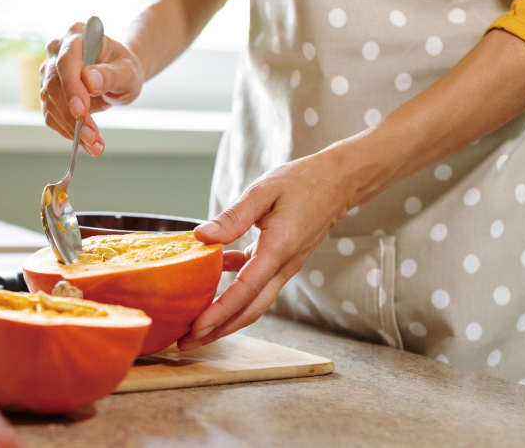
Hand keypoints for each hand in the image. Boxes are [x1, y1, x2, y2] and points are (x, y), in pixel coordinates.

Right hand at [40, 22, 144, 155]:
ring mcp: (49, 72)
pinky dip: (67, 131)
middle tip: (91, 136)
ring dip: (71, 128)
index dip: (71, 87)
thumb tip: (89, 80)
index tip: (80, 111)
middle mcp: (57, 51)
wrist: (118, 75)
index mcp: (76, 35)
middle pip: (54, 85)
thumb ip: (110, 74)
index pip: (66, 61)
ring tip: (94, 143)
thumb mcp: (127, 71)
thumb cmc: (123, 68)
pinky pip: (51, 115)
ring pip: (50, 103)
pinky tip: (85, 141)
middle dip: (72, 115)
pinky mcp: (48, 93)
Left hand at [177, 149, 357, 350]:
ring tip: (194, 325)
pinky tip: (212, 278)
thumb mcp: (263, 191)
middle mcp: (284, 266)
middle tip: (186, 343)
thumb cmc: (303, 182)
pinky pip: (255, 284)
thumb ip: (232, 216)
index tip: (196, 328)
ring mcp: (284, 267)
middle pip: (250, 310)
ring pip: (253, 302)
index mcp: (279, 248)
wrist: (338, 182)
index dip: (220, 313)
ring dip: (224, 317)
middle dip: (218, 330)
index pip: (246, 290)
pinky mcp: (281, 262)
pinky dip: (233, 289)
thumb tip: (202, 236)